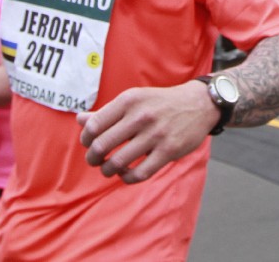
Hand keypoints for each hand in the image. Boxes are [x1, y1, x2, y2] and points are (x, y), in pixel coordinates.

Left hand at [76, 82, 219, 184]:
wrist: (198, 104)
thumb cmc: (159, 103)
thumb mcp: (134, 99)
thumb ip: (107, 112)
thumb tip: (79, 120)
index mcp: (129, 100)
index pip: (94, 125)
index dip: (86, 140)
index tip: (89, 145)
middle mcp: (141, 116)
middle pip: (102, 146)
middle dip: (93, 159)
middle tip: (95, 161)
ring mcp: (156, 134)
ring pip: (119, 162)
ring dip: (108, 170)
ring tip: (109, 169)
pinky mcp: (169, 150)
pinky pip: (140, 173)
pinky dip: (127, 178)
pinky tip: (126, 174)